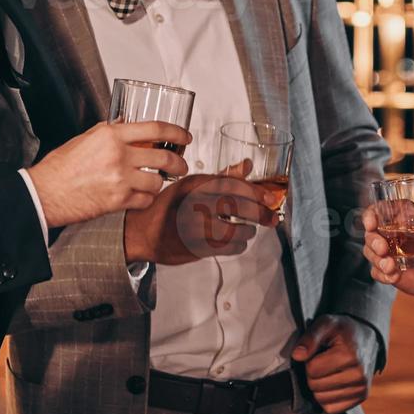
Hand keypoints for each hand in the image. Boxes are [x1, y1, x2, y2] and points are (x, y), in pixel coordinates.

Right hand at [24, 121, 189, 226]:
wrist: (45, 192)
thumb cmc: (60, 167)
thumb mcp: (85, 138)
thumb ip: (109, 131)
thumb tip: (126, 124)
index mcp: (111, 135)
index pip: (155, 128)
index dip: (176, 132)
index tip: (185, 137)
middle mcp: (119, 155)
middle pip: (163, 156)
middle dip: (179, 162)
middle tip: (181, 165)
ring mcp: (120, 179)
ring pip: (157, 181)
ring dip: (159, 182)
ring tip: (154, 182)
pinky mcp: (118, 200)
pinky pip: (145, 200)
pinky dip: (147, 199)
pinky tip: (141, 196)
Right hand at [123, 173, 280, 264]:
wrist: (141, 233)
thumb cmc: (169, 207)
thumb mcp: (192, 186)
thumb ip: (222, 177)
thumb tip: (247, 165)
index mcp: (195, 184)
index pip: (233, 185)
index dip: (256, 191)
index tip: (270, 198)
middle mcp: (195, 203)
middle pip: (238, 206)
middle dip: (260, 213)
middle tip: (272, 217)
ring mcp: (195, 226)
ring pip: (236, 229)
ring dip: (248, 232)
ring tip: (248, 231)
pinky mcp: (196, 247)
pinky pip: (229, 247)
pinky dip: (238, 246)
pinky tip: (237, 242)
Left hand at [291, 315, 373, 413]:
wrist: (366, 338)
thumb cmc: (342, 331)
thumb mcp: (325, 323)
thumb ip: (310, 338)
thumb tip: (297, 356)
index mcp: (349, 356)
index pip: (312, 370)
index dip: (310, 360)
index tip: (320, 352)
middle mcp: (359, 375)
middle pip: (315, 386)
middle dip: (314, 374)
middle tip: (324, 361)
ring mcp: (361, 389)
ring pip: (321, 399)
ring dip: (320, 386)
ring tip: (330, 370)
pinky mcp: (361, 398)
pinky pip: (331, 409)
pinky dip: (327, 398)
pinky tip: (334, 383)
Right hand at [361, 204, 413, 300]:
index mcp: (406, 218)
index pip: (382, 209)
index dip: (372, 213)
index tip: (371, 221)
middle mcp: (394, 234)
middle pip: (372, 232)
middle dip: (373, 240)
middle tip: (383, 249)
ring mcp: (391, 253)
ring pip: (370, 252)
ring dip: (376, 259)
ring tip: (391, 267)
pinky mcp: (391, 271)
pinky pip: (376, 272)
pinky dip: (381, 274)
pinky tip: (393, 277)